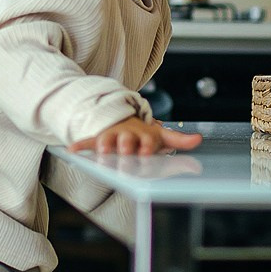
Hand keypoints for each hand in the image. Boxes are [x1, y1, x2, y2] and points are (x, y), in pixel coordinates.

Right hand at [68, 117, 201, 155]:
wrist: (121, 120)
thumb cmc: (142, 134)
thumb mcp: (161, 136)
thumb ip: (179, 140)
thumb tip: (198, 139)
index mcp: (145, 135)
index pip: (148, 140)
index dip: (148, 145)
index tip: (148, 150)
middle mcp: (128, 135)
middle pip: (127, 140)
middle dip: (126, 145)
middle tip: (126, 151)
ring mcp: (112, 136)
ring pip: (108, 140)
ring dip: (106, 144)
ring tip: (103, 150)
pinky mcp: (98, 140)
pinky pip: (87, 142)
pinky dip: (80, 146)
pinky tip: (72, 150)